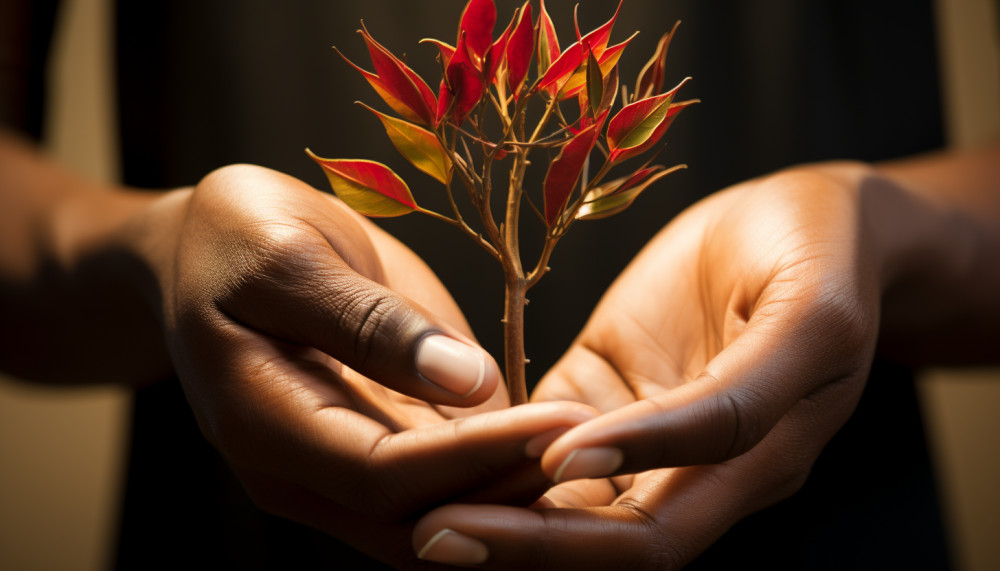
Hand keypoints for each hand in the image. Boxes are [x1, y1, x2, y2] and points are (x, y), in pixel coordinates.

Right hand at [127, 164, 597, 565]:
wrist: (204, 252)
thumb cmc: (236, 238)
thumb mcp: (290, 259)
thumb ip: (370, 325)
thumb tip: (469, 386)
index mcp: (264, 425)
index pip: (384, 475)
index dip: (477, 457)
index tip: (565, 424)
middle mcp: (298, 474)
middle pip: (417, 517)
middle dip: (511, 487)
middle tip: (606, 443)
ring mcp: (333, 471)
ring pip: (436, 517)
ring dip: (515, 492)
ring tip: (602, 449)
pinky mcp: (370, 448)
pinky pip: (439, 484)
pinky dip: (499, 472)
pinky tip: (562, 441)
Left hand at [412, 165, 885, 567]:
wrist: (811, 223)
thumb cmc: (823, 255)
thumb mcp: (809, 316)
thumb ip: (735, 398)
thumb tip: (598, 451)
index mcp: (753, 465)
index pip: (661, 529)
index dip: (590, 526)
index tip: (522, 485)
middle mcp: (692, 469)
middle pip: (600, 537)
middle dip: (519, 544)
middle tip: (430, 533)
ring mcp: (642, 433)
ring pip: (562, 500)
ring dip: (493, 507)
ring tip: (407, 502)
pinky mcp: (603, 392)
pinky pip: (540, 438)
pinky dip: (491, 450)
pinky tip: (429, 442)